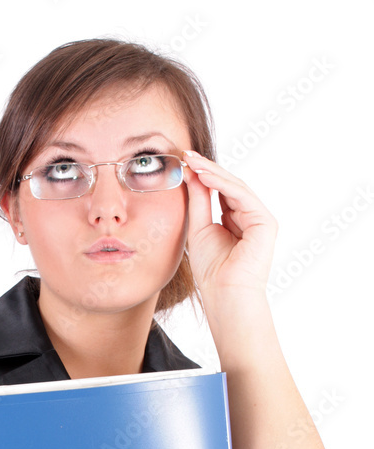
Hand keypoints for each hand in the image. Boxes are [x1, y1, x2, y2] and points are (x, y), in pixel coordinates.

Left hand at [181, 150, 277, 301]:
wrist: (224, 294)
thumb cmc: (212, 270)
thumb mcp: (199, 228)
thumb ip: (199, 201)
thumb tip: (192, 173)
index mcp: (236, 219)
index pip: (220, 190)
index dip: (202, 175)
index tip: (183, 162)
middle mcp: (250, 216)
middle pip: (228, 185)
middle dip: (206, 168)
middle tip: (186, 153)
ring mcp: (260, 218)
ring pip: (235, 187)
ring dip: (212, 172)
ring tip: (192, 160)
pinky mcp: (265, 222)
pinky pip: (241, 196)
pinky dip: (222, 184)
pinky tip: (204, 175)